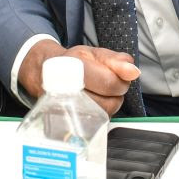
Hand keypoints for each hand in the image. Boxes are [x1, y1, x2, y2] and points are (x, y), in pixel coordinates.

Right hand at [18, 40, 139, 115]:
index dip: (120, 81)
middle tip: (109, 84)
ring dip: (109, 104)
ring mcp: (64, 110)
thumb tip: (133, 72)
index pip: (109, 82)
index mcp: (73, 68)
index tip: (118, 77)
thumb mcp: (94, 53)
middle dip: (116, 93)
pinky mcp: (65, 125)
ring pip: (103, 115)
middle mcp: (66, 90)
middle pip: (108, 102)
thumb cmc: (73, 62)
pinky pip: (94, 125)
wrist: (45, 74)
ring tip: (101, 93)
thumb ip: (116, 61)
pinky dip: (99, 114)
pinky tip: (94, 103)